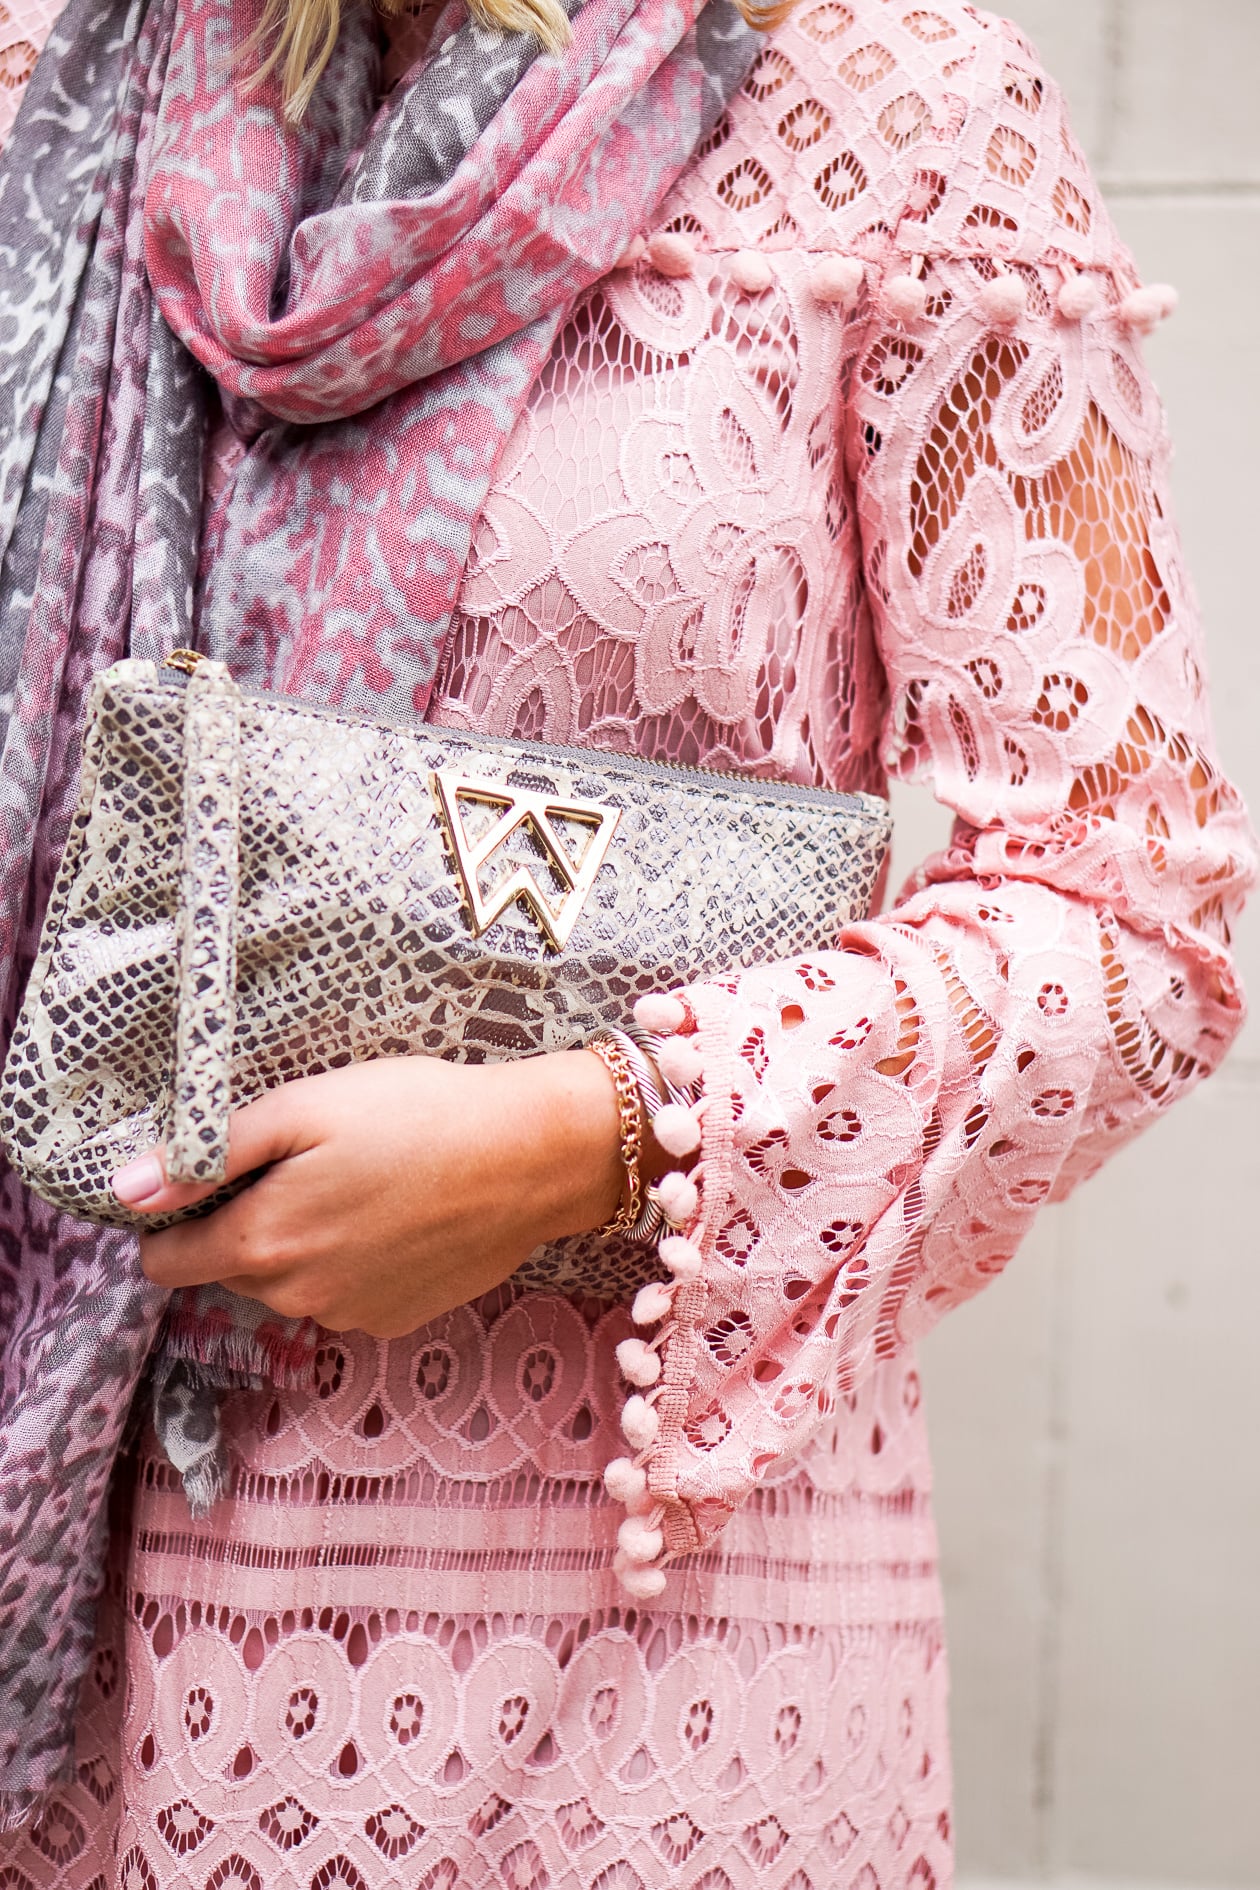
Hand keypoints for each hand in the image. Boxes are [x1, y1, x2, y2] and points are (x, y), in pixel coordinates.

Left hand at [115, 1052, 629, 1337]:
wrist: (529, 1156)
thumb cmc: (416, 1114)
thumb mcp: (303, 1108)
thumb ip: (208, 1153)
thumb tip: (126, 1191)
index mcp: (263, 1242)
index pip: (165, 1262)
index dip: (175, 1216)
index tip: (214, 1173)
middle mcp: (297, 1297)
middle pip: (228, 1269)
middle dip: (246, 1222)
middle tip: (303, 1160)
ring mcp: (350, 1315)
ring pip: (288, 1283)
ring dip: (301, 1242)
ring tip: (357, 1180)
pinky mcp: (396, 1318)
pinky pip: (342, 1293)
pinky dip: (352, 1259)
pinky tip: (393, 1212)